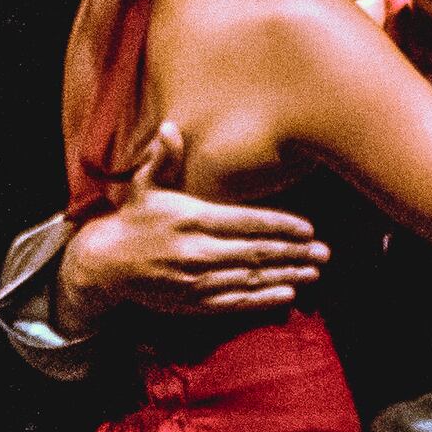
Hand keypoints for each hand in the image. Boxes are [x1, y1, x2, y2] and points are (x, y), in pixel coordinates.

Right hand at [61, 122, 326, 323]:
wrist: (106, 263)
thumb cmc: (134, 218)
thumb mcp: (143, 185)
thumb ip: (162, 159)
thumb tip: (170, 129)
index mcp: (192, 218)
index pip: (246, 222)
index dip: (281, 226)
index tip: (308, 229)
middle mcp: (197, 251)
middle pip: (256, 252)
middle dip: (294, 253)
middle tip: (325, 252)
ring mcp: (196, 280)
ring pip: (251, 278)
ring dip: (287, 276)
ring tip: (315, 271)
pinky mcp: (194, 303)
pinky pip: (236, 302)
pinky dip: (264, 299)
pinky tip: (288, 294)